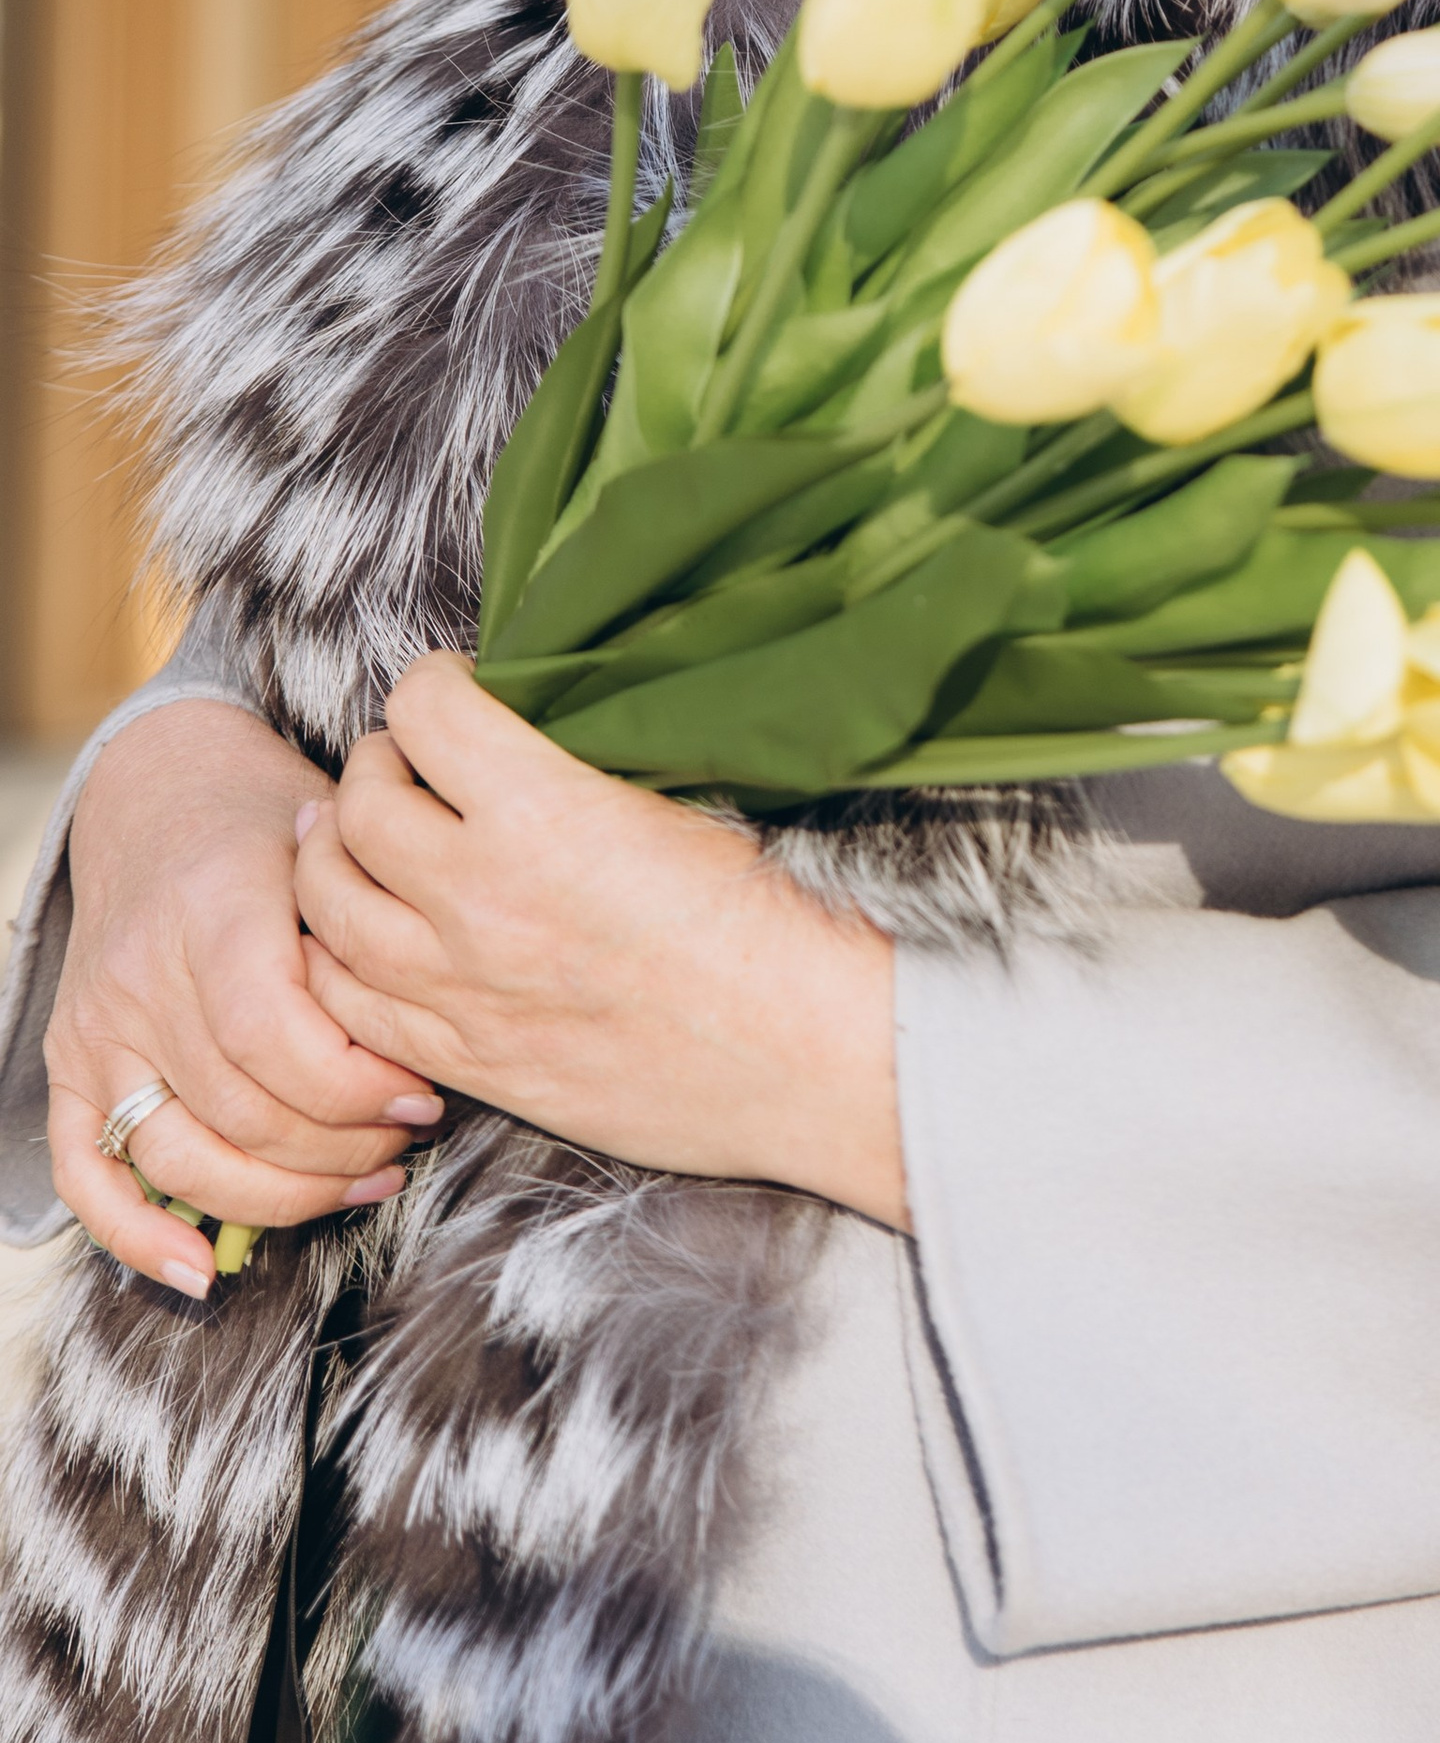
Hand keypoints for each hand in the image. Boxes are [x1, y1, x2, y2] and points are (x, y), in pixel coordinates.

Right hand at [49, 701, 438, 1300]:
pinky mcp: (69, 1065)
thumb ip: (372, 921)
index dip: (355, 1089)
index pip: (274, 1039)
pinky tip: (202, 1272)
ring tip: (362, 1179)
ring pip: (181, 1156)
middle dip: (341, 1147)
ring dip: (280, 1195)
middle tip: (409, 1140)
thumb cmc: (274, 816)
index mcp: (213, 911)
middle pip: (241, 1111)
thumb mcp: (336, 835)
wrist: (163, 788)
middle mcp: (142, 976)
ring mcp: (97, 1027)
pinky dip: (135, 1233)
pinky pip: (86, 1171)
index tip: (426, 1096)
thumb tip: (440, 1016)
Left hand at [293, 657, 906, 1228]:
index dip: (437, 683)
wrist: (810, 1057)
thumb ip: (585, 760)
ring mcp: (460, 988)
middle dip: (380, 764)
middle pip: (358, 800)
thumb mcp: (686, 796)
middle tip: (412, 762)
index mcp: (542, 810)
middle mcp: (479, 896)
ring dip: (337, 855)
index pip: (424, 709)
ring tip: (366, 838)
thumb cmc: (776, 920)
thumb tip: (534, 720)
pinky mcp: (467, 1059)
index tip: (463, 690)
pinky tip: (374, 936)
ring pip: (325, 902)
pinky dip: (340, 956)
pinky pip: (345, 1000)